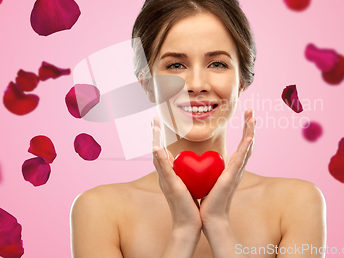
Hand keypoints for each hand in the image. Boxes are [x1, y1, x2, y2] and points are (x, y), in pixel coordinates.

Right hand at [151, 117, 202, 234]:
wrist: (188, 224)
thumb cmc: (189, 206)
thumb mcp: (188, 184)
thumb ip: (186, 174)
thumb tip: (190, 163)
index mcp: (168, 174)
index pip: (161, 151)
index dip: (159, 138)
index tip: (158, 123)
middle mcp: (163, 175)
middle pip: (156, 150)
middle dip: (154, 134)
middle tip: (153, 119)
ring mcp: (165, 180)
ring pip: (157, 156)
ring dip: (155, 140)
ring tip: (154, 126)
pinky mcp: (170, 186)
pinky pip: (164, 169)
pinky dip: (160, 158)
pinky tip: (158, 148)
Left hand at [198, 109, 255, 228]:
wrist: (210, 217)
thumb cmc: (208, 200)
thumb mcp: (208, 179)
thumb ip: (208, 168)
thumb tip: (202, 160)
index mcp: (232, 168)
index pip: (241, 146)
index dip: (245, 132)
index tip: (247, 118)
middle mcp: (237, 169)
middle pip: (247, 144)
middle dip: (250, 127)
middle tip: (252, 112)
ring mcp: (236, 172)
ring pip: (246, 148)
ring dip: (250, 132)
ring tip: (253, 118)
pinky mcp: (232, 177)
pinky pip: (241, 159)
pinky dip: (246, 147)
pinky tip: (250, 137)